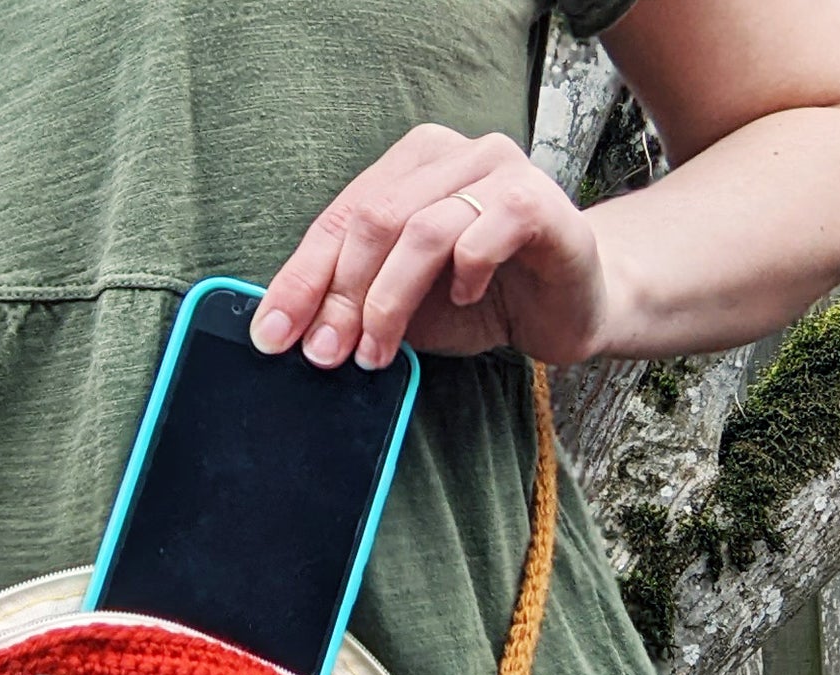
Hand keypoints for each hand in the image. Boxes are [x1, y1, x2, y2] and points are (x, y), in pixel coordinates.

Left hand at [251, 126, 607, 369]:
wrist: (567, 308)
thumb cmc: (480, 300)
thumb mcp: (401, 308)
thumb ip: (353, 305)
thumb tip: (289, 331)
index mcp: (408, 167)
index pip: (338, 220)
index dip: (299, 281)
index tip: (273, 337)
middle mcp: (451, 154)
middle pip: (372, 221)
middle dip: (341, 298)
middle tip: (327, 355)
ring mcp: (499, 169)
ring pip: (421, 230)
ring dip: (389, 301)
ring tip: (379, 352)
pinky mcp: (539, 201)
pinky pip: (484, 232)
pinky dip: (464, 273)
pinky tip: (464, 300)